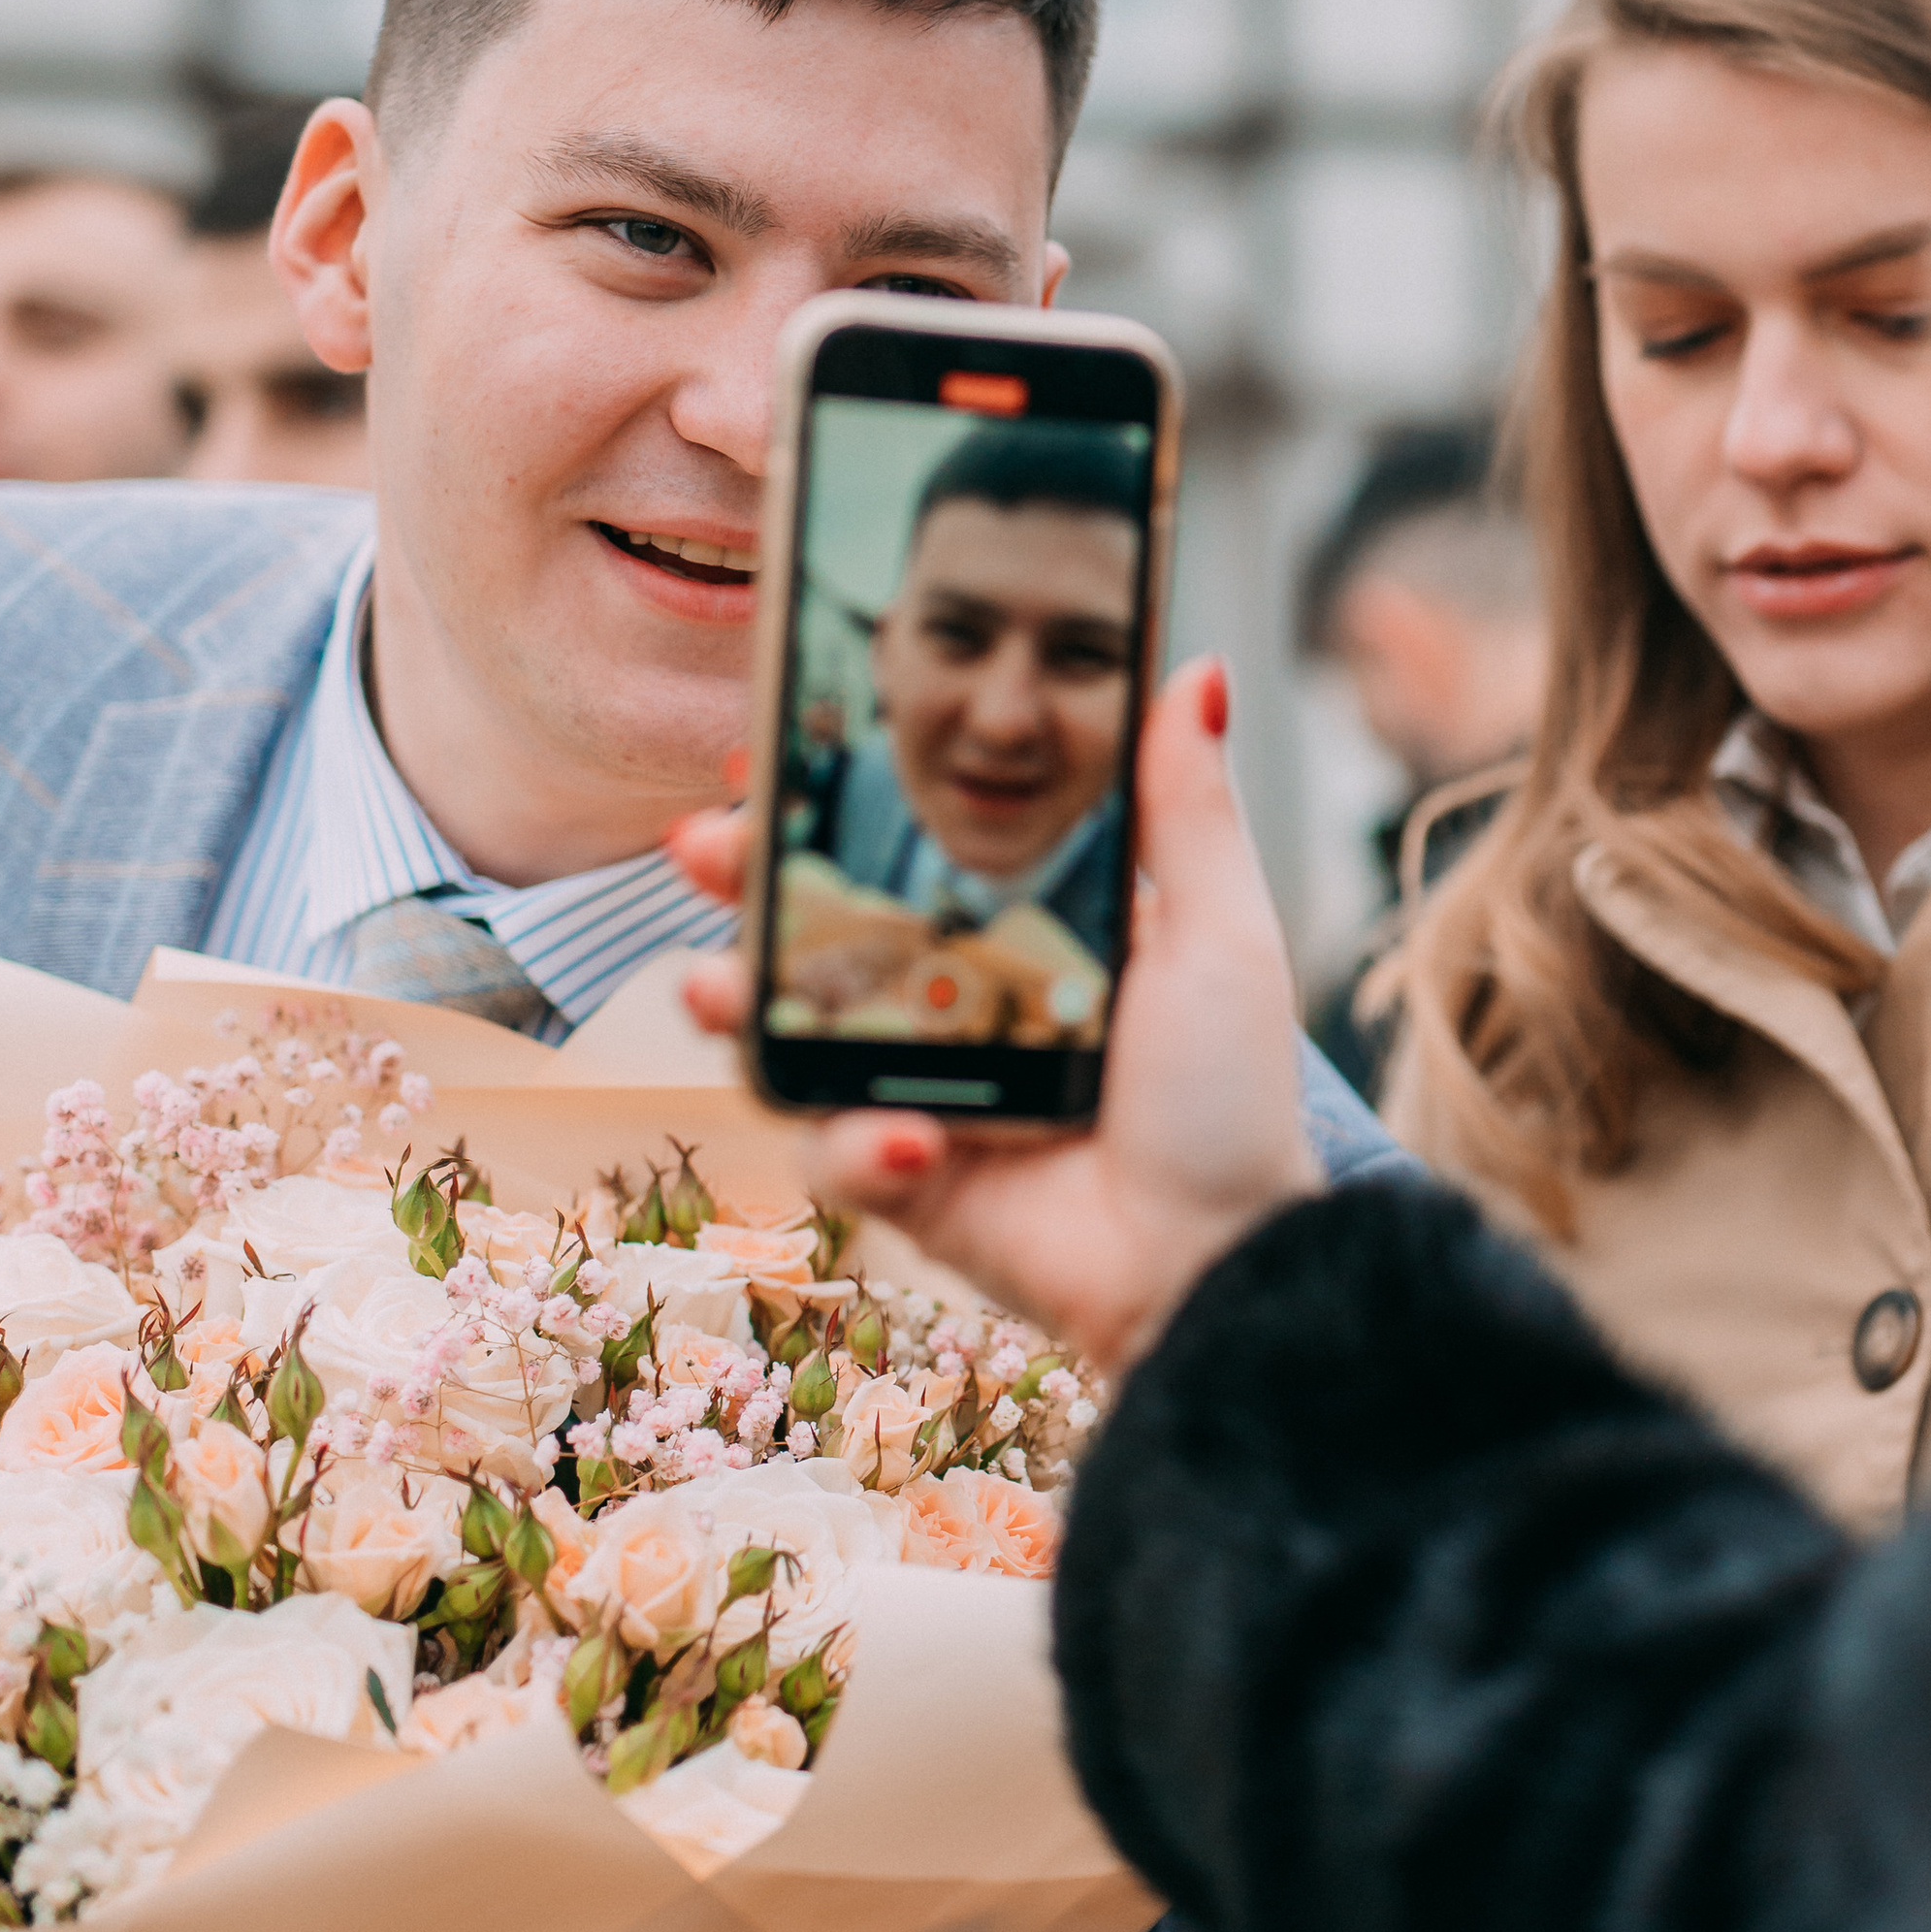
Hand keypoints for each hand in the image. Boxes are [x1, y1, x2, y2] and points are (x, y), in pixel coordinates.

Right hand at [677, 658, 1319, 1369]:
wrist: (1217, 1259)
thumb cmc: (1226, 1099)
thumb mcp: (1216, 933)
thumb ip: (1184, 808)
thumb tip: (1200, 672)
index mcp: (1018, 938)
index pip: (900, 853)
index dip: (826, 807)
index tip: (768, 752)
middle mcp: (954, 1008)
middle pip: (818, 932)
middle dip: (745, 887)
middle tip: (704, 846)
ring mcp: (918, 1094)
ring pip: (792, 1039)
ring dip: (739, 1008)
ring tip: (714, 987)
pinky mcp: (904, 1183)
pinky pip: (834, 1153)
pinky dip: (854, 1146)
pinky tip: (906, 1141)